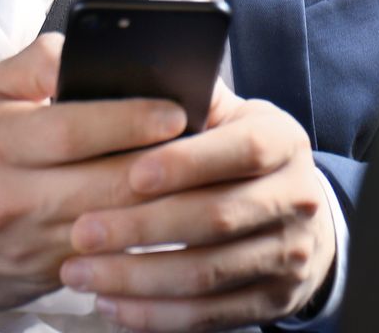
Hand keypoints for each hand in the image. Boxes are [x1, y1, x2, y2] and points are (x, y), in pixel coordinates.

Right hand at [0, 33, 188, 310]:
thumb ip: (37, 63)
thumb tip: (86, 49)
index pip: (73, 129)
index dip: (130, 120)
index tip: (174, 111)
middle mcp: (9, 196)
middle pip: (104, 183)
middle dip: (163, 165)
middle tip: (203, 144)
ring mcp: (29, 243)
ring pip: (114, 226)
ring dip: (162, 205)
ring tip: (199, 179)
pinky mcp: (46, 275)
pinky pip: (107, 258)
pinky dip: (143, 238)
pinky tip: (171, 217)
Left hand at [54, 82, 336, 331]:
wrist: (296, 215)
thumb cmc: (239, 155)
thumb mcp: (230, 116)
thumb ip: (191, 98)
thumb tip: (133, 70)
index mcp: (283, 141)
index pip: (242, 149)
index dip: (187, 162)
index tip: (130, 173)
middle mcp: (296, 198)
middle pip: (217, 218)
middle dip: (142, 227)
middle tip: (82, 232)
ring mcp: (287, 254)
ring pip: (206, 274)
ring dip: (136, 278)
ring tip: (82, 272)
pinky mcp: (271, 300)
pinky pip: (207, 315)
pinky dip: (155, 315)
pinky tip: (113, 304)